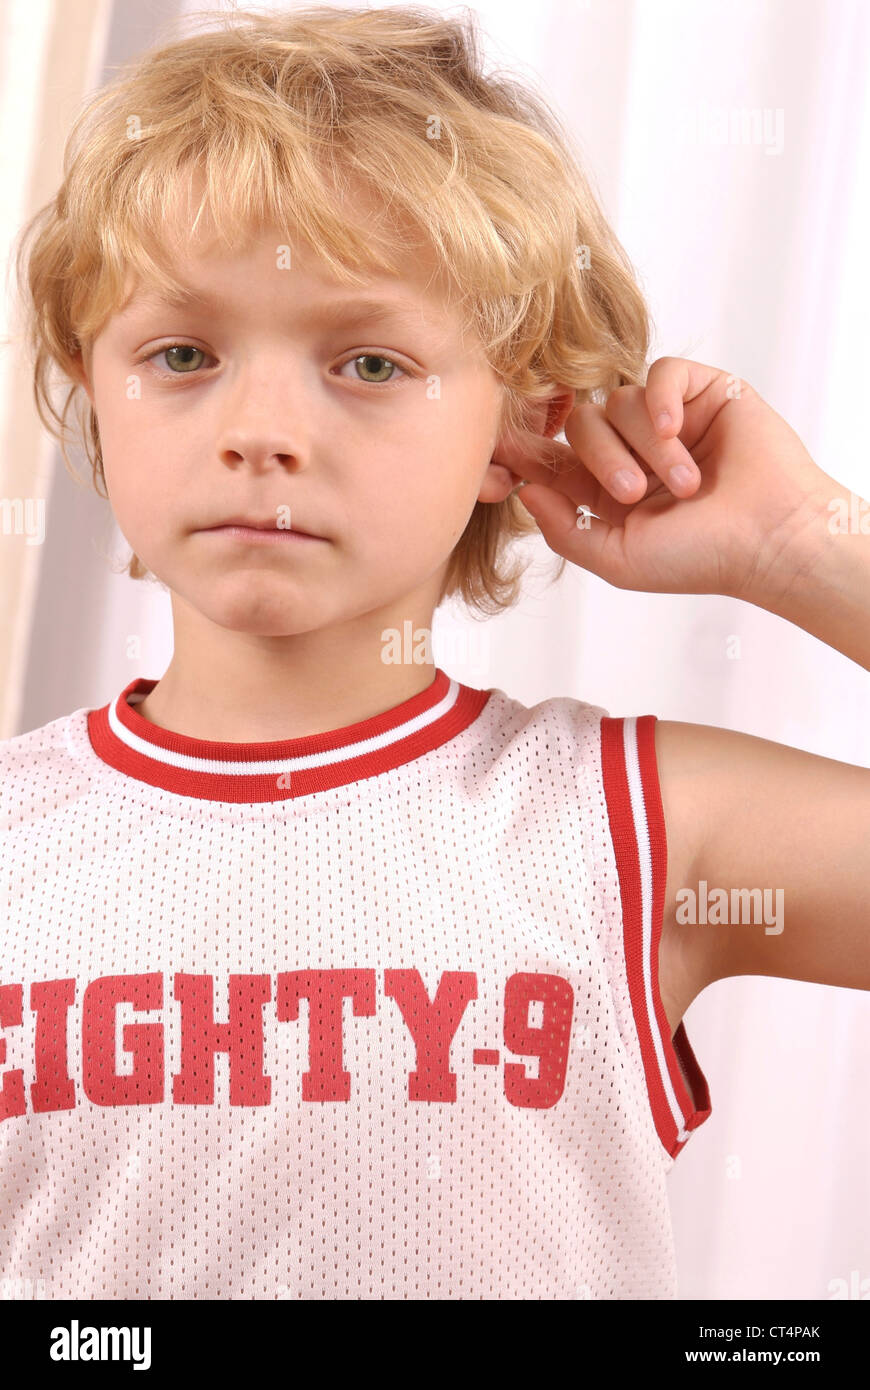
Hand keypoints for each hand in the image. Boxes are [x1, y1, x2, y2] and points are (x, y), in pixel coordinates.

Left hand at [494, 356, 831, 600]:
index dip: (529, 453)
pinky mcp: (702, 391)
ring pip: (620, 400)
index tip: (502, 450)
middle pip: (582, 424)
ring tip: (686, 484)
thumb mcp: (618, 559)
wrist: (771, 539)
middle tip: (635, 492)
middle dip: (601, 457)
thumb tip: (522, 491)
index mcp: (607, 490)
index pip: (555, 459)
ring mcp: (667, 418)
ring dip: (648, 444)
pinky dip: (661, 398)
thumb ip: (564, 530)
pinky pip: (662, 371)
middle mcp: (633, 450)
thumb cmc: (700, 558)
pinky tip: (676, 430)